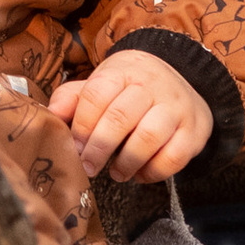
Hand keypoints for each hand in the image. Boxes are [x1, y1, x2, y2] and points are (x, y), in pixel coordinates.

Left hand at [49, 49, 211, 181]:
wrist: (180, 78)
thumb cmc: (130, 87)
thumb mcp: (102, 82)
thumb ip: (73, 97)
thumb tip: (50, 115)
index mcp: (122, 71)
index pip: (97, 95)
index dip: (82, 125)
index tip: (75, 148)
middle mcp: (152, 86)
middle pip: (120, 117)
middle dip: (99, 147)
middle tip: (89, 166)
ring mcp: (176, 108)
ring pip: (149, 137)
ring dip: (127, 161)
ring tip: (115, 173)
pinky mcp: (194, 131)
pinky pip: (174, 157)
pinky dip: (153, 172)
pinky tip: (139, 174)